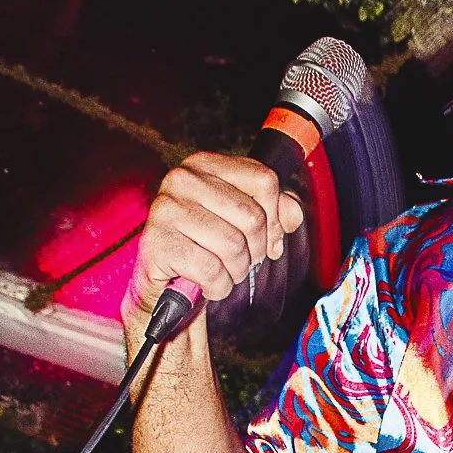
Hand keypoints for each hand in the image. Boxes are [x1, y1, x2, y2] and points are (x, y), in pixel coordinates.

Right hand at [124, 154, 304, 336]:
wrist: (162, 288)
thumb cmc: (202, 251)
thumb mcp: (240, 225)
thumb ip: (273, 212)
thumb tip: (293, 214)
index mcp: (204, 165)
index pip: (264, 180)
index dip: (274, 218)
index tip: (266, 240)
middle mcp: (182, 179)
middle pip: (252, 216)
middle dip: (254, 251)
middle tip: (239, 262)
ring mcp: (167, 209)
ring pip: (233, 245)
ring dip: (235, 272)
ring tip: (221, 273)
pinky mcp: (159, 243)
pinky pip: (211, 270)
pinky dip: (217, 287)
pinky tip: (207, 285)